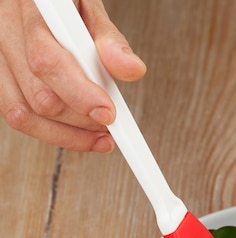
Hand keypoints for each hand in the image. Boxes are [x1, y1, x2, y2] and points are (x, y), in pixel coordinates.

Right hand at [0, 0, 145, 151]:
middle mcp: (7, 35)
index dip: (81, 94)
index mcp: (34, 13)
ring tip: (100, 135)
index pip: (49, 62)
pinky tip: (77, 132)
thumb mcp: (91, 9)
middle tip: (112, 124)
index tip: (108, 113)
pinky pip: (18, 114)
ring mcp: (0, 58)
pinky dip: (52, 131)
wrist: (43, 1)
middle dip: (82, 120)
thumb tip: (131, 69)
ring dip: (68, 133)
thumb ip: (110, 40)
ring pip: (24, 113)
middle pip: (40, 96)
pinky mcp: (1, 77)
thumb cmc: (66, 3)